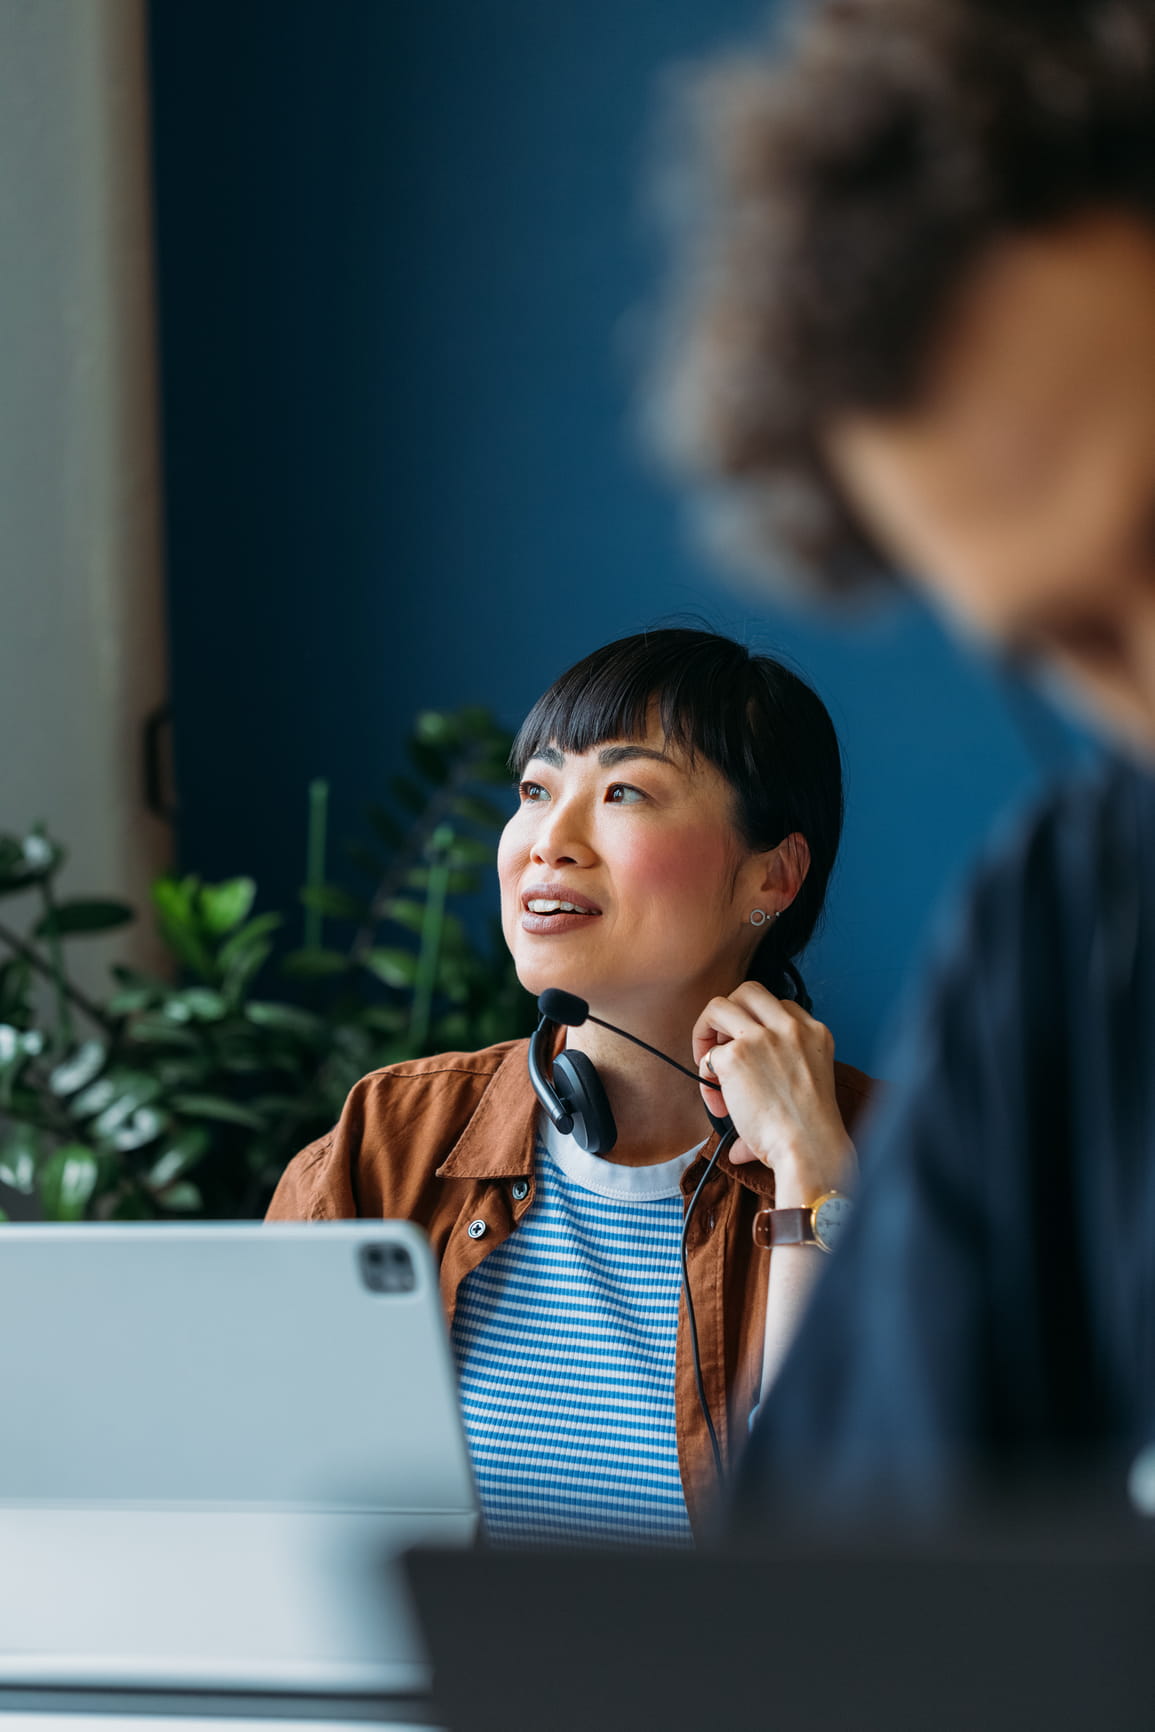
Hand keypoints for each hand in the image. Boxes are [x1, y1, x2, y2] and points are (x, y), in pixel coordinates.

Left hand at [692, 981, 854, 1206]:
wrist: (810, 1148)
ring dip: (706, 1031)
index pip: (779, 1008)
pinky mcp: (735, 1056)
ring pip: (718, 1006)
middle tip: (723, 1047)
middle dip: (729, 1015)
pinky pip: (707, 1055)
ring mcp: (761, 1038)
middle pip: (748, 991)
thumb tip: (741, 1143)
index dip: (758, 1028)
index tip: (751, 1052)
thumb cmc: (811, 1132)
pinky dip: (705, 1076)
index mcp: (815, 1033)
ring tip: (709, 1065)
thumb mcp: (810, 1087)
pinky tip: (719, 1102)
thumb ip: (781, 1080)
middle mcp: (790, 1027)